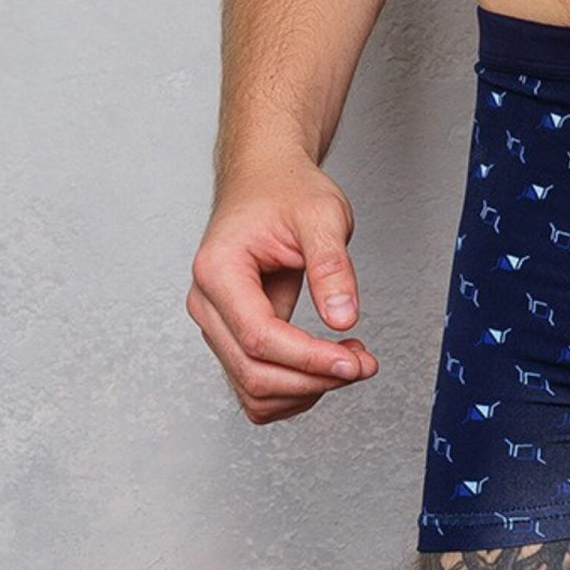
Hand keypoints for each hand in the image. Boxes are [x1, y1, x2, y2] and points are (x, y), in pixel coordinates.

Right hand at [186, 156, 379, 424]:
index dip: (308, 358)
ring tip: (349, 360)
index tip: (352, 362)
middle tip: (362, 364)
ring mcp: (216, 323)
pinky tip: (325, 365)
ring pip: (251, 388)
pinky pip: (255, 382)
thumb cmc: (285, 190)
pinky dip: (292, 387)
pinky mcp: (233, 334)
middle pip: (252, 372)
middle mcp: (207, 303)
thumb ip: (331, 267)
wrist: (265, 179)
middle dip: (312, 379)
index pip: (259, 337)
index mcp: (218, 271)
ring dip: (304, 390)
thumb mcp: (321, 215)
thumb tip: (343, 319)